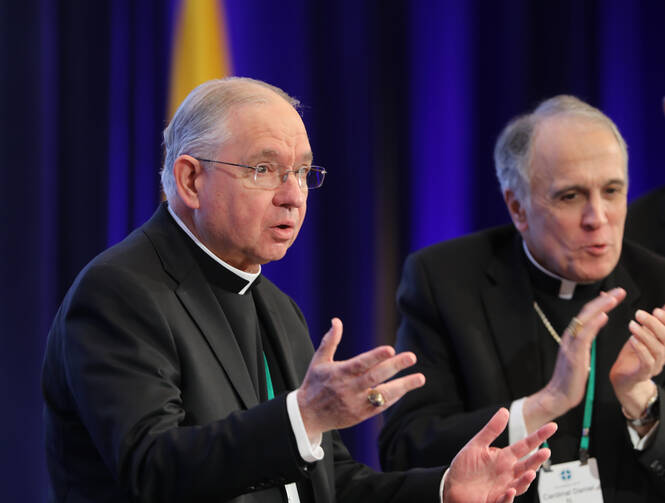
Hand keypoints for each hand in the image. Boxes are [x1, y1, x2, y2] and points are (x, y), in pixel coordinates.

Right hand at [296, 318, 424, 438]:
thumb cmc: (314, 384)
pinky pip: (380, 406)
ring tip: (420, 378)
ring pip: (382, 394)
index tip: (390, 349)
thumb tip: (336, 321)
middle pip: (375, 377)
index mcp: (339, 373)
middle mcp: (349, 388)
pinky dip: (393, 398)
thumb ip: (330, 341)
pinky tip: (405, 389)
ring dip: (403, 386)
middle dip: (395, 366)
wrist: (307, 416)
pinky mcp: (360, 415)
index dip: (376, 356)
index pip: (360, 363)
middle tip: (412, 357)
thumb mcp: (319, 361)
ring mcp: (356, 403)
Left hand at [443, 408, 555, 502]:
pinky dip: (508, 496)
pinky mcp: (495, 500)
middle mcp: (508, 473)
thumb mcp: (477, 445)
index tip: (552, 426)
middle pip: (527, 465)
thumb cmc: (466, 466)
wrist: (453, 486)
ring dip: (525, 480)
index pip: (525, 446)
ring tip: (531, 473)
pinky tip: (510, 490)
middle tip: (545, 451)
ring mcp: (503, 487)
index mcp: (505, 458)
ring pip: (520, 484)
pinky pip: (504, 500)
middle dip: (537, 460)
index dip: (538, 436)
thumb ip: (491, 430)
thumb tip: (504, 411)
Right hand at [523, 288, 625, 431]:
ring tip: (614, 298)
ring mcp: (570, 345)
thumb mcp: (581, 355)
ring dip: (600, 307)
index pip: (587, 315)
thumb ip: (587, 339)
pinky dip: (593, 324)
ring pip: (585, 320)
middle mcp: (569, 337)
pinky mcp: (573, 355)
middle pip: (586, 312)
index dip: (601, 303)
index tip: (615, 294)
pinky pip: (584, 335)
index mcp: (572, 337)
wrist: (558, 396)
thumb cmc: (571, 379)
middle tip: (620, 291)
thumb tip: (597, 323)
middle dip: (603, 300)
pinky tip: (604, 315)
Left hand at [610, 305, 664, 419]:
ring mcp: (656, 365)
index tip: (657, 309)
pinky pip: (647, 362)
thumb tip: (660, 305)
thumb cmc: (633, 354)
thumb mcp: (642, 335)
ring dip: (645, 335)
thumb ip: (650, 322)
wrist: (623, 377)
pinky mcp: (644, 373)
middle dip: (655, 324)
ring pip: (658, 350)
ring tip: (632, 324)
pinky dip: (641, 349)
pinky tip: (632, 340)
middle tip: (639, 313)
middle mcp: (664, 355)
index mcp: (664, 344)